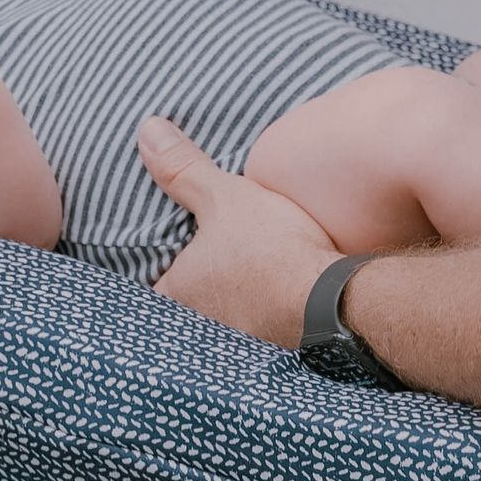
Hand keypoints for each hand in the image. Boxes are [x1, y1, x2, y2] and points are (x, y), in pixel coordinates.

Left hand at [139, 116, 335, 345]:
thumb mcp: (225, 197)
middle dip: (191, 288)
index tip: (165, 255)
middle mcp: (198, 328)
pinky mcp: (269, 351)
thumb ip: (184, 169)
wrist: (334, 298)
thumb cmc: (272, 249)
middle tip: (204, 266)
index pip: (146, 287)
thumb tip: (147, 130)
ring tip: (238, 281)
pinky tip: (272, 298)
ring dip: (226, 303)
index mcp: (176, 295)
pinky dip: (257, 315)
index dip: (155, 268)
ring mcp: (234, 344)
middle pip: (182, 306)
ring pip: (218, 320)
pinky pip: (252, 331)